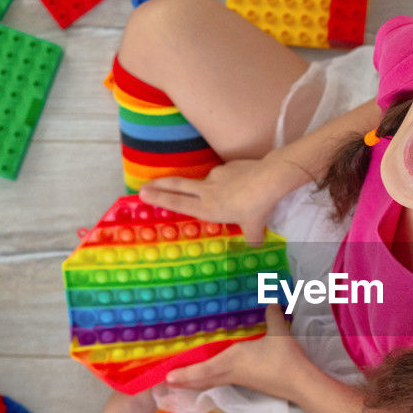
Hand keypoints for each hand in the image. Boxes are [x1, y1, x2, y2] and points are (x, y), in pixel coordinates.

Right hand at [139, 158, 291, 246]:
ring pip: (206, 182)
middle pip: (177, 186)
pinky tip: (245, 186)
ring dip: (210, 188)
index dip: (159, 198)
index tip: (142, 194)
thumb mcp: (254, 227)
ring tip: (232, 196)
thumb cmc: (258, 207)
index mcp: (207, 208)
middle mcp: (206, 191)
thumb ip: (252, 237)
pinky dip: (230, 182)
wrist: (269, 178)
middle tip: (143, 186)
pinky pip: (226, 176)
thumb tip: (255, 246)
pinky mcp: (227, 166)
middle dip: (159, 186)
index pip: (177, 202)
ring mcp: (216, 176)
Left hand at [163, 305, 308, 399]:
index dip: (186, 373)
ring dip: (195, 383)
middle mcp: (232, 372)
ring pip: (211, 383)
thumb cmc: (285, 359)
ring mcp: (240, 381)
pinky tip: (209, 380)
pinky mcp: (248, 385)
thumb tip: (271, 301)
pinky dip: (208, 382)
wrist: (300, 383)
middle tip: (166, 382)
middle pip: (203, 380)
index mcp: (234, 360)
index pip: (205, 369)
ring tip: (181, 382)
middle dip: (184, 381)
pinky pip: (221, 383)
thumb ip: (272, 316)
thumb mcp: (278, 333)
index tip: (168, 377)